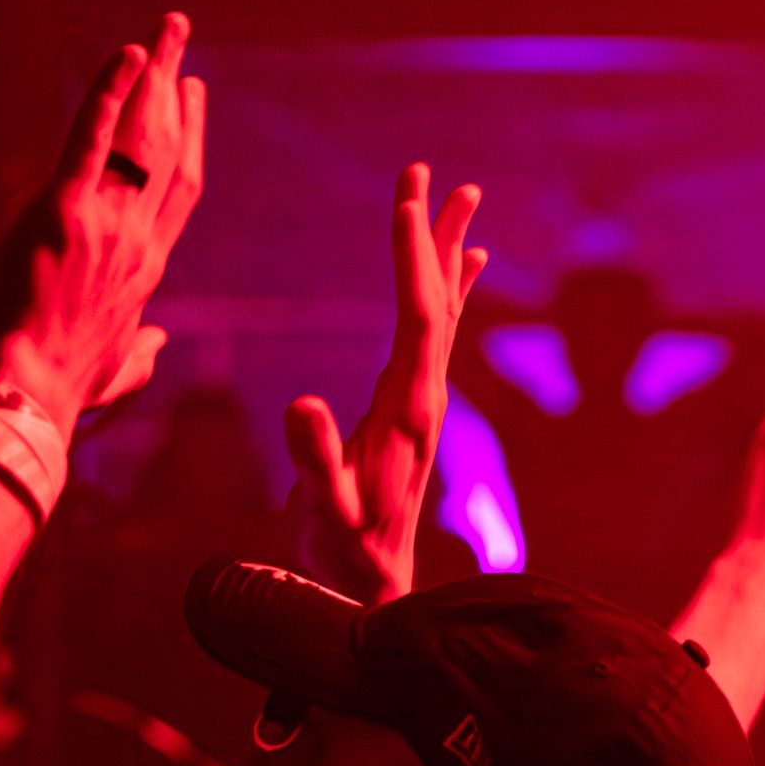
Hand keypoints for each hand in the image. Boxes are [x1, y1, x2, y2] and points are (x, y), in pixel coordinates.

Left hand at [0, 14, 205, 436]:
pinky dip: (111, 91)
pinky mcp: (62, 211)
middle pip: (171, 152)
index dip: (189, 140)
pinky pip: (93, 138)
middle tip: (181, 43)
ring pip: (144, 137)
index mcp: (148, 272)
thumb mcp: (115, 369)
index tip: (191, 100)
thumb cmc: (62, 389)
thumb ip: (142, 353)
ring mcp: (107, 224)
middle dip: (179, 92)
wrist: (24, 393)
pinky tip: (128, 53)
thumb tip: (160, 345)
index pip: (180, 193)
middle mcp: (138, 241)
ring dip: (156, 75)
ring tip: (167, 28)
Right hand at [283, 164, 486, 602]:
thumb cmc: (341, 553)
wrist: (371, 590)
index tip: (408, 198)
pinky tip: (460, 267)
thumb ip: (314, 462)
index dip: (412, 255)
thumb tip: (302, 406)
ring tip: (462, 200)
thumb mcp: (322, 510)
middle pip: (439, 302)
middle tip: (438, 175)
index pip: (417, 317)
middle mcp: (426, 398)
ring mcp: (423, 404)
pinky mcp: (412, 412)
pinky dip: (444, 294)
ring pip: (442, 314)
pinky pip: (434, 337)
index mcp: (408, 410)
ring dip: (446, 256)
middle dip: (434, 236)